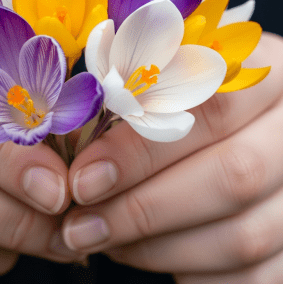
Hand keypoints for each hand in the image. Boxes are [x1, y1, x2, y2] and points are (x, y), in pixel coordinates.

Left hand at [61, 32, 282, 282]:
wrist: (246, 129)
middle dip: (143, 208)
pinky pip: (254, 276)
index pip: (209, 110)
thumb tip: (78, 150)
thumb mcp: (170, 84)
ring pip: (242, 235)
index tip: (83, 178)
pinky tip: (147, 254)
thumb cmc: (190, 102)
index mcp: (268, 77)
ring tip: (103, 238)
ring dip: (158, 247)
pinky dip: (191, 272)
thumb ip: (133, 105)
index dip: (141, 149)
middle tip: (81, 224)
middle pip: (232, 176)